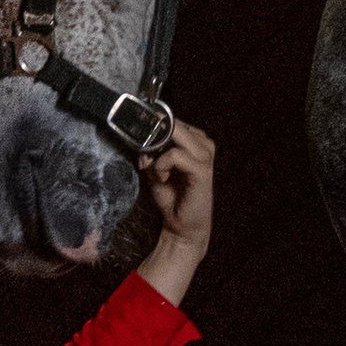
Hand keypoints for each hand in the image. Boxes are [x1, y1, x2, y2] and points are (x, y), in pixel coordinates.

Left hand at [136, 120, 215, 304]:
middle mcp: (203, 143)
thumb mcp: (155, 168)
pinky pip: (175, 155)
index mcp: (194, 140)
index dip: (152, 128)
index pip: (171, 120)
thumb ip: (150, 151)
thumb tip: (140, 138)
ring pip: (174, 134)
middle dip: (153, 138)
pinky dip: (162, 165)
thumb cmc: (171, 196)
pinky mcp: (202, 169)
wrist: (182, 225)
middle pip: (173, 123)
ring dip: (158, 152)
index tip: (142, 146)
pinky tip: (162, 178)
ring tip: (157, 171)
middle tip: (146, 158)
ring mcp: (205, 155)